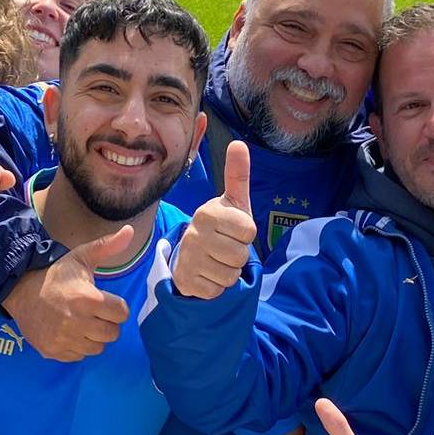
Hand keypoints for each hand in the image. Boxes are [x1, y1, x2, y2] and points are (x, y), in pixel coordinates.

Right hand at [1, 226, 135, 361]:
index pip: (122, 313)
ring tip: (82, 322)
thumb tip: (130, 230)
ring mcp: (63, 339)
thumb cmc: (56, 275)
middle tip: (93, 313)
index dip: (116, 306)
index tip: (104, 301)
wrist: (20, 291)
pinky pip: (79, 356)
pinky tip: (69, 332)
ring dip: (93, 336)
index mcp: (86, 299)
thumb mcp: (81, 257)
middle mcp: (76, 322)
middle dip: (106, 322)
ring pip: (97, 348)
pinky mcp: (53, 351)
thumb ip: (107, 247)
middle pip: (112, 333)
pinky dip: (77, 346)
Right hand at [171, 141, 255, 298]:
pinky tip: (207, 274)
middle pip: (240, 255)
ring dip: (228, 272)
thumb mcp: (233, 203)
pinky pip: (217, 291)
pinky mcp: (185, 282)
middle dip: (238, 256)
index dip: (246, 235)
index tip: (233, 231)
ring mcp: (187, 258)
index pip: (249, 231)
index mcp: (208, 212)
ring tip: (216, 261)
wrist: (191, 256)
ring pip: (230, 275)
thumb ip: (238, 175)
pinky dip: (216, 287)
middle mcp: (194, 233)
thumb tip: (239, 143)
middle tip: (224, 248)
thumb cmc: (221, 228)